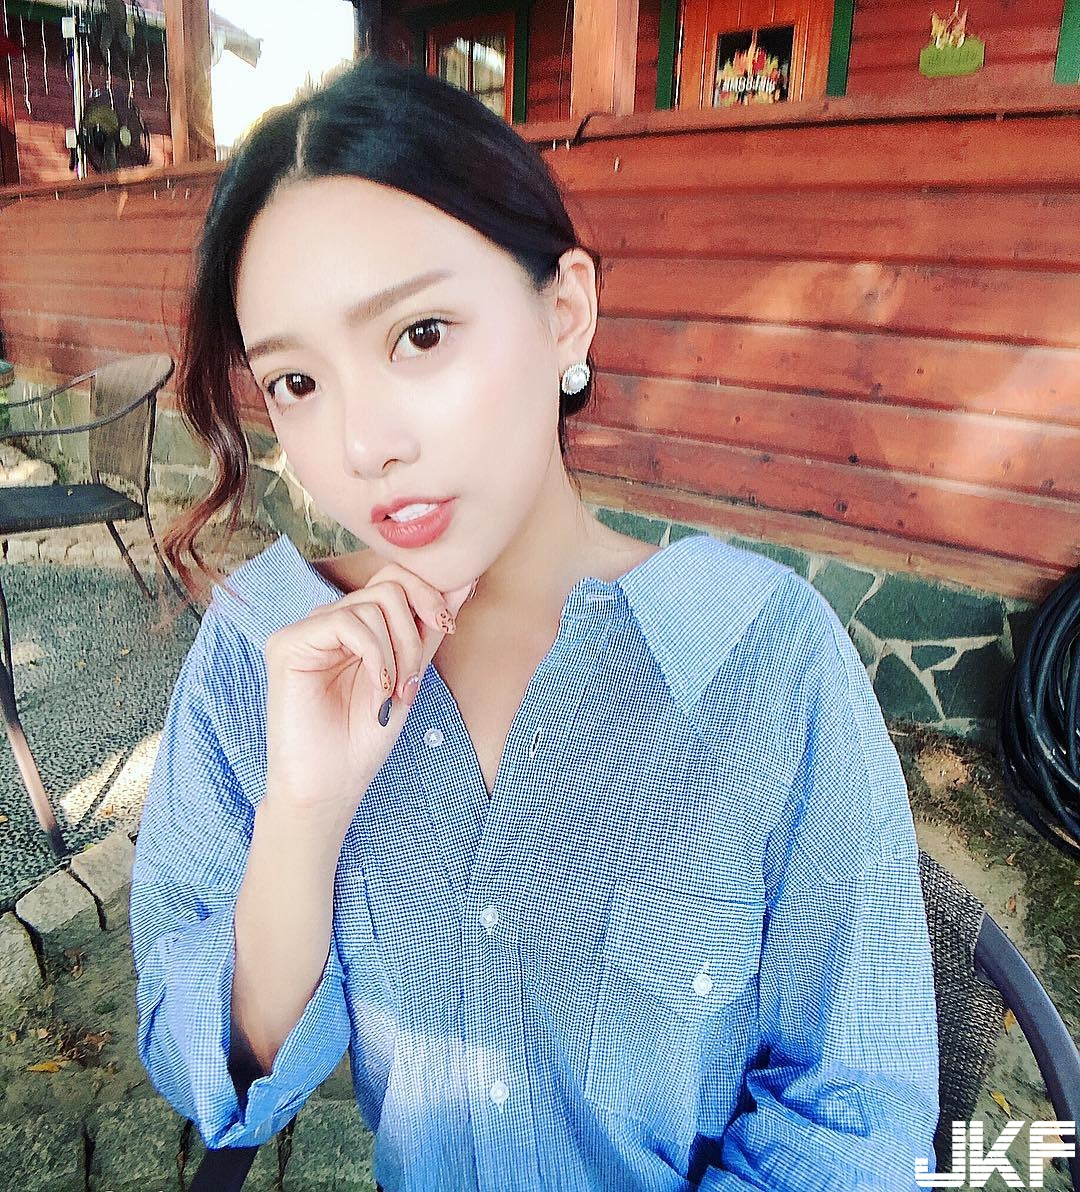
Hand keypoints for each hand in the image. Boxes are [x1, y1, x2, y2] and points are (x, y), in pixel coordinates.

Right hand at [263, 561, 476, 820]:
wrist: (332, 785)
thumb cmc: (366, 737)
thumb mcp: (410, 673)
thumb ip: (429, 628)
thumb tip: (464, 581)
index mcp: (355, 624)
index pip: (395, 578)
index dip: (428, 594)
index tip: (447, 627)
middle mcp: (328, 620)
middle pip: (388, 585)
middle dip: (415, 630)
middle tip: (414, 677)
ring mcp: (306, 630)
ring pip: (372, 605)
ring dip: (397, 652)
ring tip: (394, 692)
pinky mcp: (287, 643)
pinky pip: (347, 623)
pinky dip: (374, 656)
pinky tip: (376, 688)